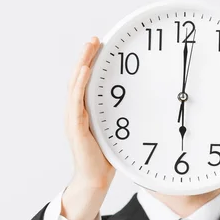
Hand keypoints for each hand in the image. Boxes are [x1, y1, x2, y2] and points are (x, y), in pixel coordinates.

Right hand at [62, 37, 115, 219]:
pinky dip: (80, 84)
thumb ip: (122, 118)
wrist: (96, 179)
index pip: (86, 82)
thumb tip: (145, 107)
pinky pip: (76, 100)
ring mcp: (73, 118)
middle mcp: (76, 112)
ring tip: (90, 47)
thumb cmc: (107, 159)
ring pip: (75, 85)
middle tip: (96, 39)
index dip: (91, 63)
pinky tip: (85, 71)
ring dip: (82, 64)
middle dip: (86, 57)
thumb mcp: (117, 132)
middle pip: (79, 78)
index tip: (102, 47)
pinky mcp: (75, 127)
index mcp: (85, 112)